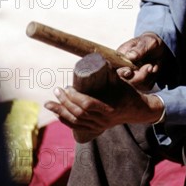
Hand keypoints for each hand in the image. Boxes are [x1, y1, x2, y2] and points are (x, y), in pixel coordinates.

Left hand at [44, 71, 163, 142]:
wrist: (137, 110)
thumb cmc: (129, 93)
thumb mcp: (122, 82)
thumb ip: (110, 72)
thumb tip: (99, 57)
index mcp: (109, 108)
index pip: (87, 105)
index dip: (75, 97)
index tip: (68, 87)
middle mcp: (103, 120)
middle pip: (79, 113)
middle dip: (65, 102)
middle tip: (57, 90)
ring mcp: (99, 126)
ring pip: (76, 121)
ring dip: (60, 112)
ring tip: (49, 103)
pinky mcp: (96, 129)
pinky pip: (77, 127)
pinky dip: (65, 120)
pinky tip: (57, 113)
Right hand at [116, 32, 166, 90]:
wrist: (158, 48)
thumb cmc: (148, 42)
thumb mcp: (146, 42)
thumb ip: (138, 50)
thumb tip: (129, 56)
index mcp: (120, 57)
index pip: (116, 69)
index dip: (122, 73)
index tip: (130, 71)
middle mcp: (123, 69)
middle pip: (127, 81)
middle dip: (140, 75)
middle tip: (150, 66)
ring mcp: (131, 77)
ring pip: (138, 85)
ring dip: (149, 75)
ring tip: (153, 64)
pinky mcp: (140, 83)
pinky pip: (146, 86)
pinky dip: (153, 78)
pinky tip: (154, 68)